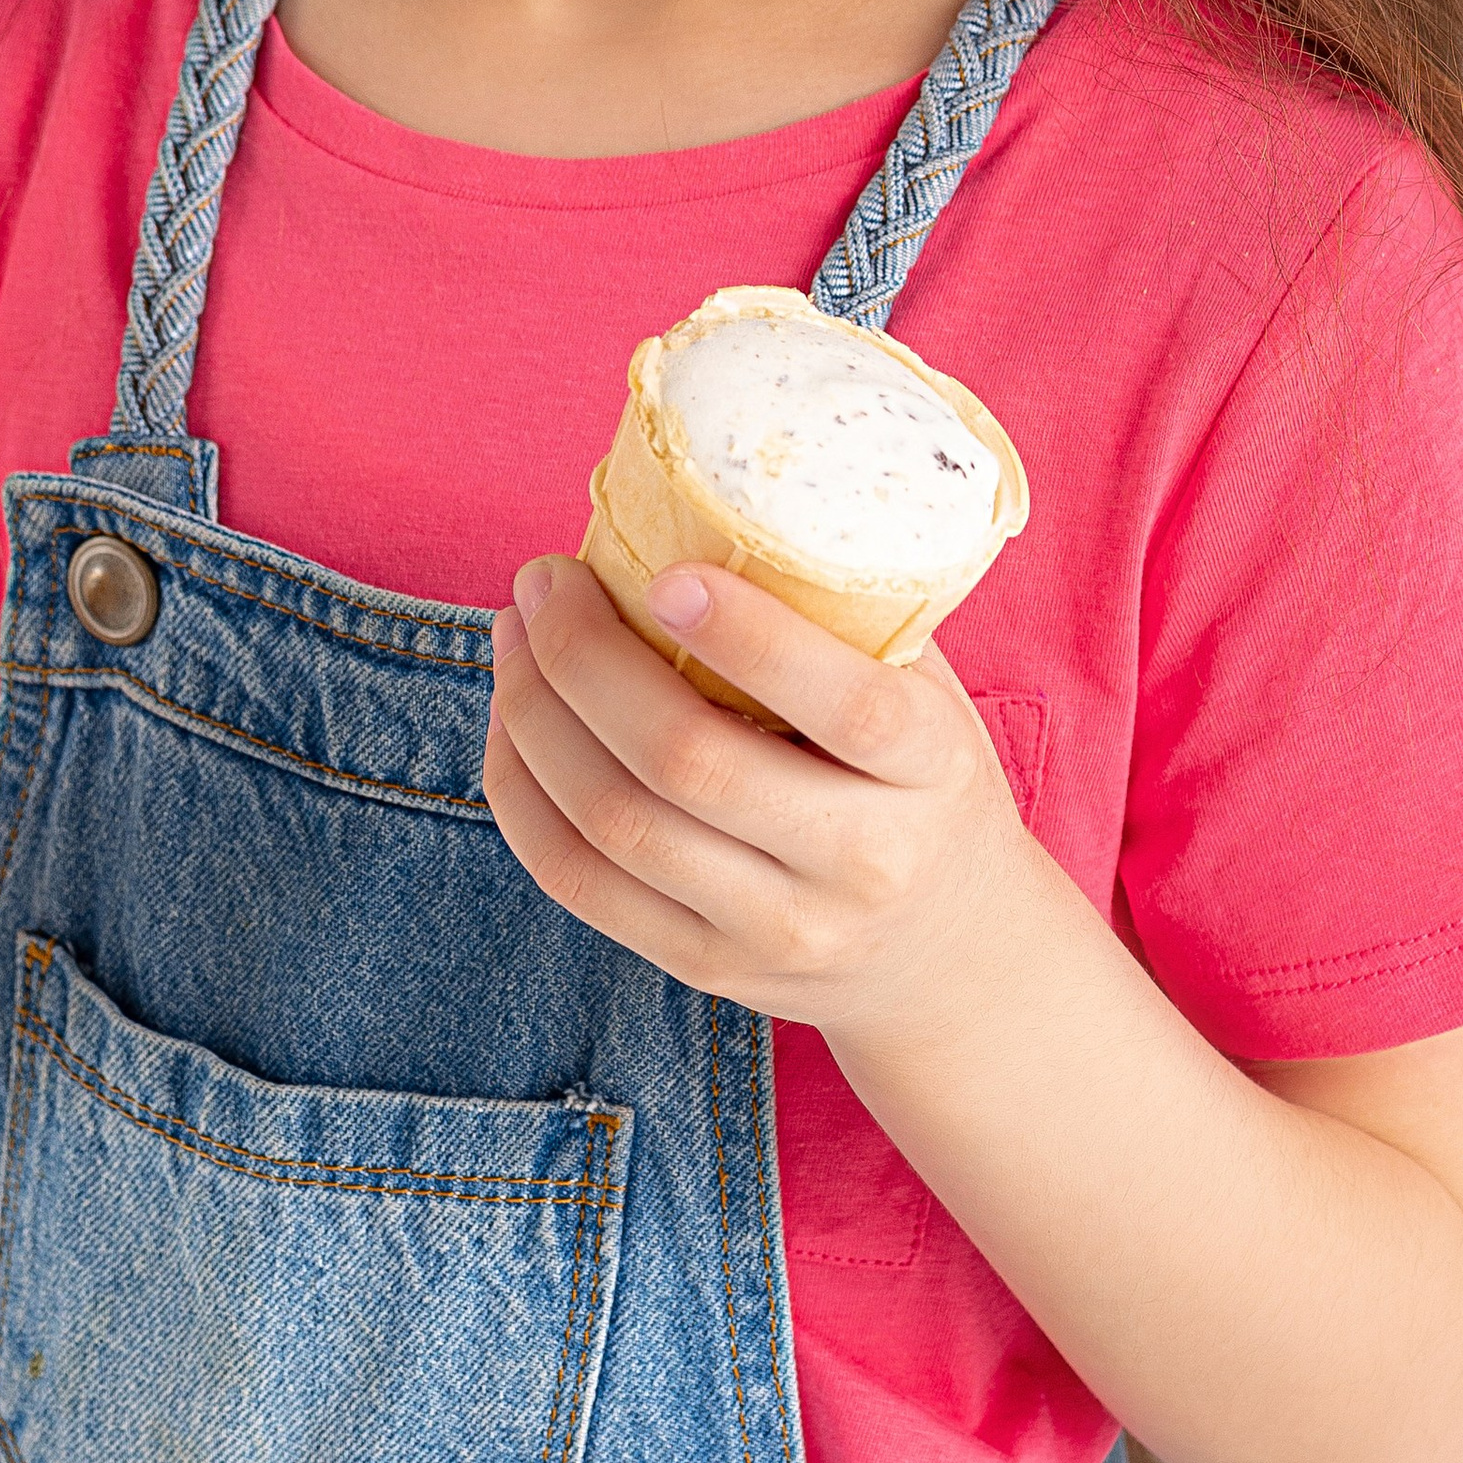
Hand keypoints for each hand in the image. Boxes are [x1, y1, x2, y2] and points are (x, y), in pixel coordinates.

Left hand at [484, 554, 1038, 1045]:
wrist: (950, 957)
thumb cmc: (920, 784)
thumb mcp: (929, 694)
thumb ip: (845, 615)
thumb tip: (708, 496)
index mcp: (929, 769)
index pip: (847, 705)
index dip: (749, 637)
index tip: (666, 575)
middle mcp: (858, 860)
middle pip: (687, 761)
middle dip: (584, 657)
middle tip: (545, 580)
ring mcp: (777, 929)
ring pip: (614, 822)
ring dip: (535, 714)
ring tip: (513, 635)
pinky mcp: (705, 966)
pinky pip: (577, 881)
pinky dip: (522, 792)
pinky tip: (511, 721)